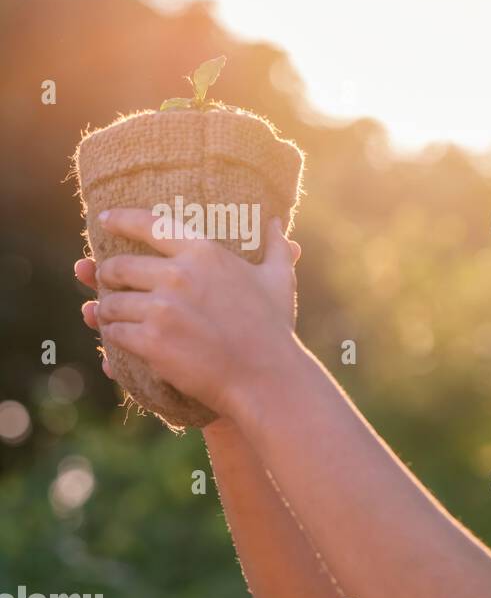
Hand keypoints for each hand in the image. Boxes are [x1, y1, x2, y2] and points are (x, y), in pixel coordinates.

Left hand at [86, 208, 303, 420]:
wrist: (267, 378)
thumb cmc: (274, 329)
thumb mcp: (279, 281)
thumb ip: (277, 247)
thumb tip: (276, 222)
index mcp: (204, 253)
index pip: (150, 225)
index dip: (121, 219)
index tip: (105, 220)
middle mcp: (178, 275)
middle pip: (119, 267)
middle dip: (107, 275)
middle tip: (107, 282)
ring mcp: (162, 309)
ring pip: (111, 304)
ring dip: (108, 311)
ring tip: (114, 317)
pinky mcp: (151, 341)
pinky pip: (114, 334)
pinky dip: (114, 337)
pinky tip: (122, 339)